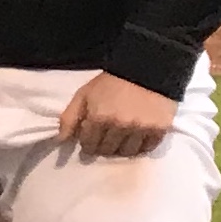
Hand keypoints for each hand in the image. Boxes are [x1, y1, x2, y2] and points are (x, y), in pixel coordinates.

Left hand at [57, 72, 176, 159]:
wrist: (145, 68)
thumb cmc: (111, 81)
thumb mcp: (84, 94)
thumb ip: (70, 117)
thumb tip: (61, 139)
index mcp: (99, 118)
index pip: (88, 145)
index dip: (87, 142)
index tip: (91, 138)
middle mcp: (120, 126)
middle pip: (107, 151)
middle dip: (103, 146)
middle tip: (106, 137)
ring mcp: (141, 128)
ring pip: (127, 152)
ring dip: (122, 148)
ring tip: (121, 138)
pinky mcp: (160, 129)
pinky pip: (147, 148)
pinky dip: (141, 146)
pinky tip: (137, 137)